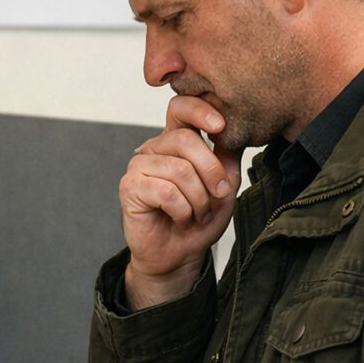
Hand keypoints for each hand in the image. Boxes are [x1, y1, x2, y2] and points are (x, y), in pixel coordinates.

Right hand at [120, 95, 242, 306]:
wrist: (180, 254)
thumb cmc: (199, 219)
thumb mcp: (224, 184)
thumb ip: (227, 155)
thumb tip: (233, 129)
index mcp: (176, 140)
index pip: (180, 108)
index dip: (200, 110)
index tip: (220, 126)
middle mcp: (154, 148)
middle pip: (185, 140)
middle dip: (211, 171)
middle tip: (219, 195)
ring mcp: (139, 166)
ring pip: (179, 170)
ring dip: (198, 199)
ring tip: (197, 213)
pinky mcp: (130, 187)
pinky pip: (166, 191)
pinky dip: (182, 210)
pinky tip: (180, 218)